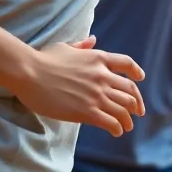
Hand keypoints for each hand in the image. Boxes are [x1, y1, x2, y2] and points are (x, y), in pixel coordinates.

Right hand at [11, 37, 145, 136]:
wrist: (30, 72)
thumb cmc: (44, 59)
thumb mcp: (66, 47)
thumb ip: (82, 46)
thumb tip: (93, 40)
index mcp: (98, 58)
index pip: (126, 64)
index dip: (136, 72)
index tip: (141, 79)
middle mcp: (102, 76)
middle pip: (130, 90)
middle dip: (136, 102)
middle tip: (138, 111)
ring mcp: (96, 94)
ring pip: (124, 109)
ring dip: (128, 119)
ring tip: (127, 126)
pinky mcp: (88, 111)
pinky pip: (112, 122)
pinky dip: (117, 128)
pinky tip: (116, 131)